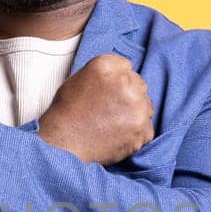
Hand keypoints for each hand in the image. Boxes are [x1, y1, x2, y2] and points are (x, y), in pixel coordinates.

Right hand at [37, 53, 153, 163]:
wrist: (63, 144)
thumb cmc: (67, 114)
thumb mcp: (80, 78)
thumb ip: (107, 73)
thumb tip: (126, 76)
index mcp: (106, 66)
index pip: (126, 67)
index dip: (116, 82)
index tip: (107, 93)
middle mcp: (125, 83)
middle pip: (138, 85)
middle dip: (127, 96)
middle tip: (108, 111)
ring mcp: (137, 107)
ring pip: (146, 105)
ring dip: (134, 113)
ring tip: (111, 124)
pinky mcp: (143, 129)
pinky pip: (147, 127)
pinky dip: (136, 133)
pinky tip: (117, 135)